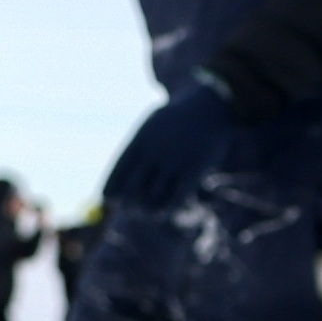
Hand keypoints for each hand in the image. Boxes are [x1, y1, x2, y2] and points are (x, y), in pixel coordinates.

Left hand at [104, 83, 234, 220]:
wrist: (212, 107)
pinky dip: (165, 209)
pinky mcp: (193, 171)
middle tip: (129, 210)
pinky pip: (175, 199)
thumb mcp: (153, 125)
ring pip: (153, 196)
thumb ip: (138, 149)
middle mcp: (155, 150)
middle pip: (132, 187)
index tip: (109, 200)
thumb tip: (123, 176)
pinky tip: (161, 213)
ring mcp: (174, 161)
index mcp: (141, 138)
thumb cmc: (178, 118)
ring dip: (146, 209)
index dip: (111, 188)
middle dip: (128, 203)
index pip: (119, 170)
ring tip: (144, 213)